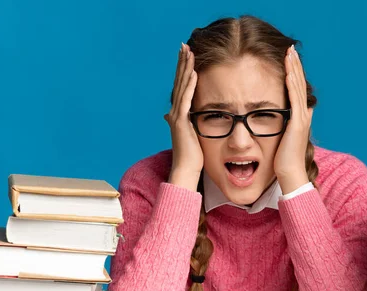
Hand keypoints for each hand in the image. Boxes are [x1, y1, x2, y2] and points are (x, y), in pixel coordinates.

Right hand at [164, 43, 202, 190]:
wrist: (186, 170)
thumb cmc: (191, 156)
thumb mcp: (190, 134)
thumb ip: (184, 123)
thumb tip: (173, 116)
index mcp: (178, 114)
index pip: (181, 86)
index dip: (183, 70)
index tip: (186, 54)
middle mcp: (175, 112)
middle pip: (179, 82)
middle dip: (182, 63)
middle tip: (184, 45)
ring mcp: (177, 117)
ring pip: (182, 87)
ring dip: (185, 69)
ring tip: (188, 52)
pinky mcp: (182, 122)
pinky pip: (186, 100)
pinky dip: (190, 86)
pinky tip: (193, 73)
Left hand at [274, 45, 312, 193]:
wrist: (288, 174)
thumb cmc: (281, 160)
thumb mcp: (279, 138)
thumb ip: (279, 126)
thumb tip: (273, 120)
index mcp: (298, 117)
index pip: (296, 89)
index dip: (293, 73)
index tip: (287, 58)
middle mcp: (303, 115)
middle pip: (299, 84)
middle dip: (294, 66)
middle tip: (290, 49)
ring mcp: (302, 118)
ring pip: (298, 88)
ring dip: (294, 70)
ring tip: (290, 54)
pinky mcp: (298, 123)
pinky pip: (295, 100)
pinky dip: (292, 85)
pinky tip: (288, 73)